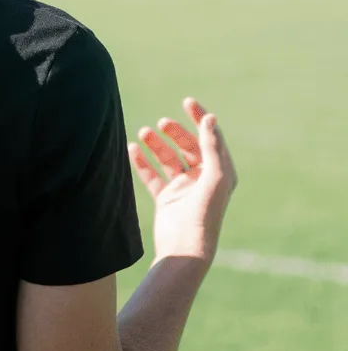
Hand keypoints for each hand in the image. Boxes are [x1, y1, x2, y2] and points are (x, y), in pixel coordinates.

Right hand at [128, 97, 236, 268]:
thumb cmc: (205, 213)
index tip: (186, 101)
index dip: (199, 118)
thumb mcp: (214, 176)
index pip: (209, 138)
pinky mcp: (166, 198)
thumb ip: (211, 146)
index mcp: (219, 172)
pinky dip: (142, 161)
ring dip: (156, 144)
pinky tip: (132, 148)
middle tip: (161, 123)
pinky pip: (152, 175)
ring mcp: (183, 189)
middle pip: (187, 146)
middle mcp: (202, 179)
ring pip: (167, 158)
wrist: (185, 249)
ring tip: (142, 132)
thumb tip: (209, 118)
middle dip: (174, 132)